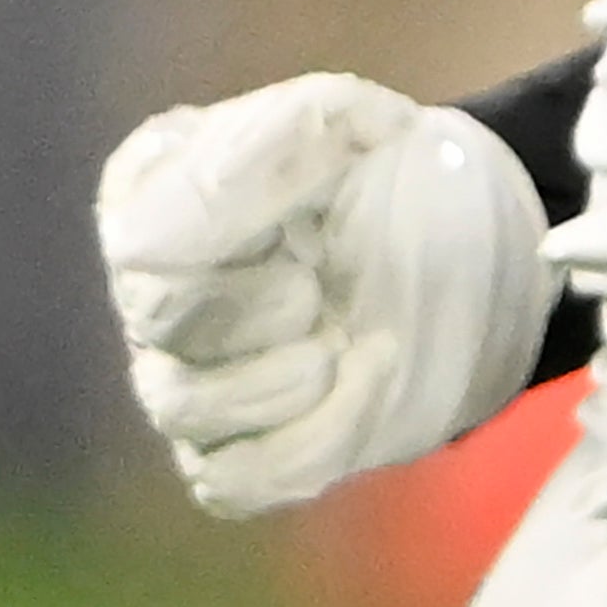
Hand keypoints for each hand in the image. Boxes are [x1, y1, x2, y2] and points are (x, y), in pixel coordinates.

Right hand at [97, 73, 546, 518]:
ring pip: (181, 406)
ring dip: (277, 380)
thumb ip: (314, 125)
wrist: (458, 264)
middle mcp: (151, 292)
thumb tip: (298, 145)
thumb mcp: (363, 127)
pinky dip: (310, 443)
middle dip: (253, 302)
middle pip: (158, 316)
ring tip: (344, 342)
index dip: (240, 214)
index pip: (149, 228)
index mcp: (155, 193)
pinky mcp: (232, 458)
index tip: (325, 195)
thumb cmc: (385, 183)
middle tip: (316, 287)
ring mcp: (183, 383)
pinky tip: (368, 385)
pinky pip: (232, 481)